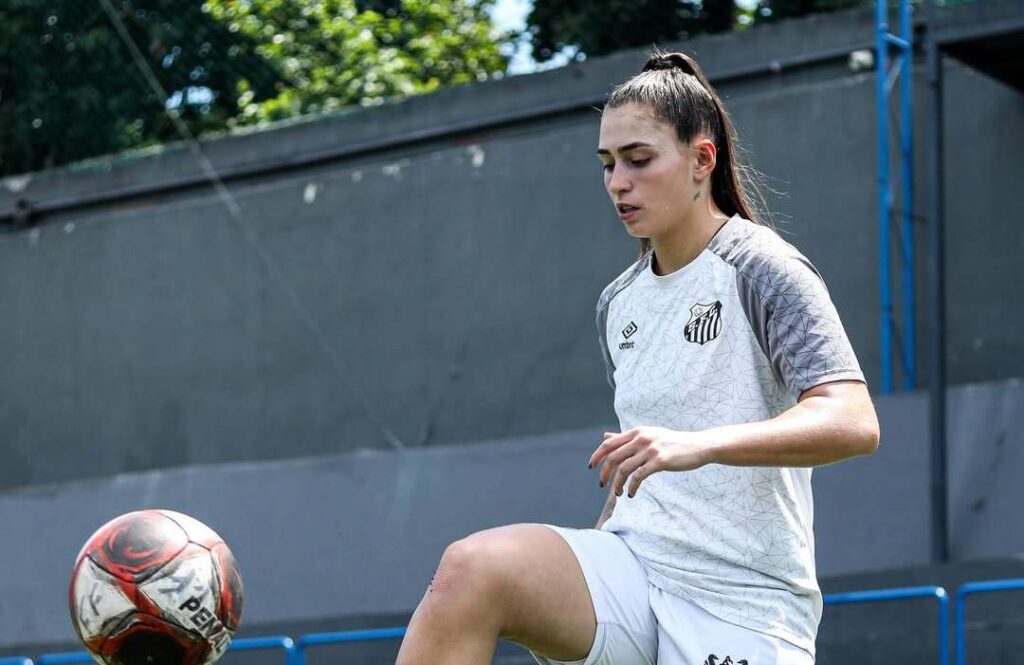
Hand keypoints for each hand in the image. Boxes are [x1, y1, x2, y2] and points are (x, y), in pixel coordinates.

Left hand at [589, 427, 712, 497]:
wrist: (699, 445)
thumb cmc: (672, 442)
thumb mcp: (648, 435)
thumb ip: (626, 437)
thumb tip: (605, 436)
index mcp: (637, 432)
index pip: (609, 444)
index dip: (597, 456)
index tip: (591, 468)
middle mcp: (641, 438)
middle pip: (613, 457)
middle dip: (605, 473)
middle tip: (602, 485)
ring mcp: (651, 449)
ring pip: (624, 469)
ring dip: (617, 484)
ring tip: (618, 493)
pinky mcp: (660, 461)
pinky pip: (639, 476)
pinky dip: (631, 487)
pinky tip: (631, 494)